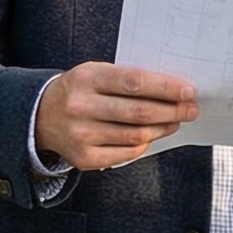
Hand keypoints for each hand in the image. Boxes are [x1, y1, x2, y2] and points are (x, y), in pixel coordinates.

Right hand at [33, 62, 196, 169]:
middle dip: (172, 110)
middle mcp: (81, 107)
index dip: (166, 87)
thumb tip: (173, 90)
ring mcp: (81, 135)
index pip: (134, 82)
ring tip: (176, 121)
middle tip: (191, 109)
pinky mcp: (83, 158)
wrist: (40, 116)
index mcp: (86, 79)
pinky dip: (144, 144)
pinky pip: (126, 153)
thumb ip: (128, 79)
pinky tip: (152, 135)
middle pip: (139, 112)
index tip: (189, 90)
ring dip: (163, 128)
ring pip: (136, 135)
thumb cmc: (80, 91)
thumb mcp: (96, 73)